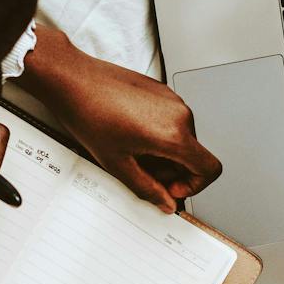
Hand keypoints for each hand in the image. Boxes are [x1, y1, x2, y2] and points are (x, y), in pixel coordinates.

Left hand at [17, 26, 220, 213]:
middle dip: (171, 170)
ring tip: (130, 150)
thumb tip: (166, 202)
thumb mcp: (118, 163)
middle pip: (193, 155)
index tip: (170, 188)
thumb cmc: (89, 115)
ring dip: (163, 152)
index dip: (193, 186)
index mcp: (173, 134)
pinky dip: (158, 134)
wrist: (73, 81)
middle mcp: (179, 114)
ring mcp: (172, 99)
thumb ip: (148, 188)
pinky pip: (172, 121)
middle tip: (141, 171)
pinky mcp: (162, 91)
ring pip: (182, 138)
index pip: (209, 169)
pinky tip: (130, 133)